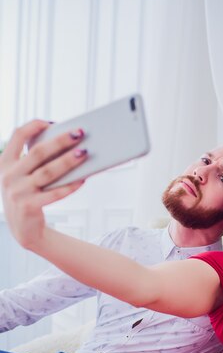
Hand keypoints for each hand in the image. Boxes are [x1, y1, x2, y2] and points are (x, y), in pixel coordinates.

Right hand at [0, 120, 86, 249]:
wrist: (23, 230)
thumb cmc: (27, 196)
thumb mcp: (21, 177)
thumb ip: (32, 161)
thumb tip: (65, 143)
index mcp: (4, 163)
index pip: (17, 136)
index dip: (35, 126)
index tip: (52, 122)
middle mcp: (9, 176)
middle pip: (39, 152)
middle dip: (61, 141)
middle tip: (79, 133)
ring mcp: (18, 192)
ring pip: (49, 172)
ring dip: (69, 160)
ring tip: (85, 153)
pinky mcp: (29, 206)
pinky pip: (55, 193)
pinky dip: (70, 185)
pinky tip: (83, 178)